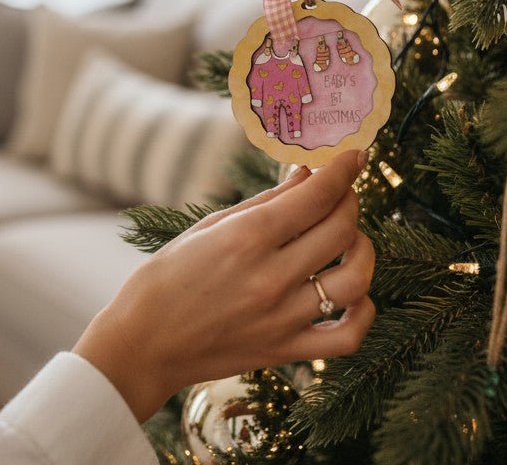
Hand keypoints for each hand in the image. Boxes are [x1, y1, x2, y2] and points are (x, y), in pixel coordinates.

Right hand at [74, 150, 375, 420]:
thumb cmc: (166, 280)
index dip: (343, 170)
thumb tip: (306, 176)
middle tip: (340, 192)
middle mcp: (270, 277)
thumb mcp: (208, 228)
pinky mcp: (286, 350)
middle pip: (341, 230)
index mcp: (245, 239)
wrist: (142, 346)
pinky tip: (354, 293)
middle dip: (349, 200)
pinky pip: (348, 337)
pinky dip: (364, 313)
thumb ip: (265, 202)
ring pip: (355, 279)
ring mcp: (282, 318)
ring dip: (363, 251)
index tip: (354, 156)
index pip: (316, 196)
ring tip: (350, 240)